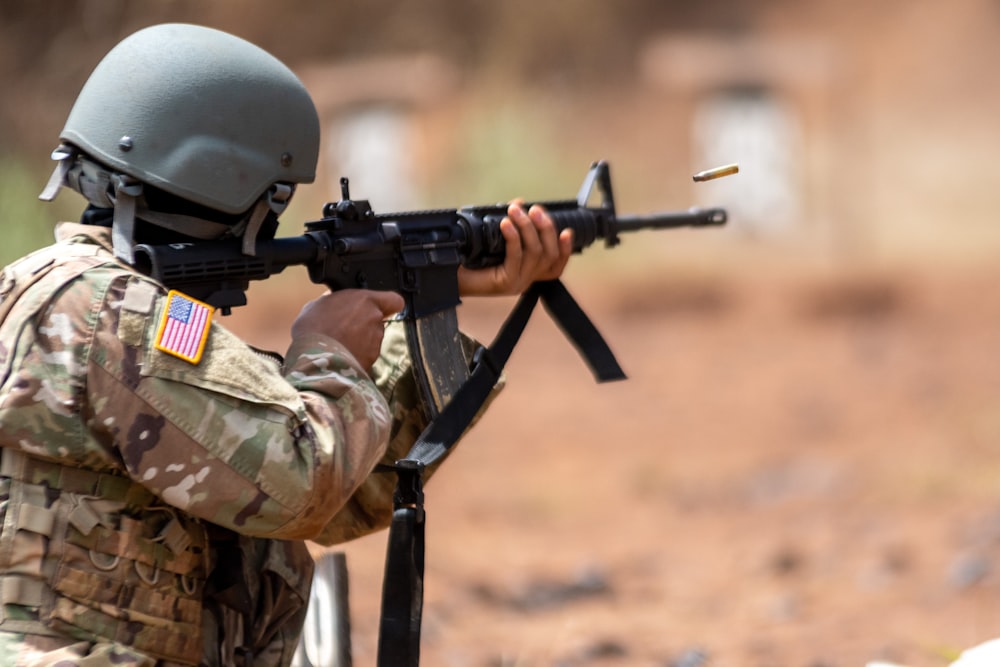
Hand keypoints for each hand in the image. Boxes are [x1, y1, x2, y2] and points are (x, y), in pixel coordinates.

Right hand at [291, 289, 403, 368]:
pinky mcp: (372, 359)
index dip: (389, 304)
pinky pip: (367, 353)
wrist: (314, 357)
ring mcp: (375, 340)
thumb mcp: (318, 304)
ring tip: (338, 342)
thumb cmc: (313, 328)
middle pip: (378, 319)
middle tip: (345, 327)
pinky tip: (341, 354)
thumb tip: (335, 301)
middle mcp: (375, 319)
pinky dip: (358, 353)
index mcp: (365, 300)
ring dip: (361, 339)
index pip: (394, 300)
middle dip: (365, 323)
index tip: (380, 307)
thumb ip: (334, 301)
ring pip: (373, 337)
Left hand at [457, 201, 573, 295]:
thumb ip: (510, 223)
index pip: (556, 265)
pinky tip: (505, 224)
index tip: (567, 230)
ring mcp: (516, 283)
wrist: (446, 275)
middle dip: (545, 228)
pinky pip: (516, 257)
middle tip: (534, 209)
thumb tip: (520, 203)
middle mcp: (526, 280)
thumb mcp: (494, 237)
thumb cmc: (468, 257)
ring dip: (527, 228)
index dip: (565, 249)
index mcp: (527, 272)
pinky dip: (513, 237)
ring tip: (515, 211)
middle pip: (549, 255)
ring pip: (535, 253)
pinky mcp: (504, 283)